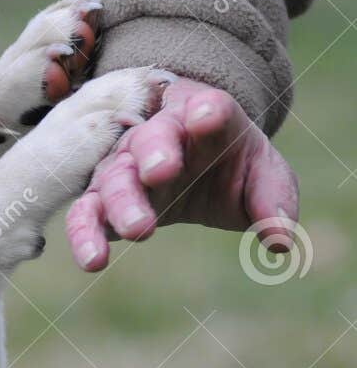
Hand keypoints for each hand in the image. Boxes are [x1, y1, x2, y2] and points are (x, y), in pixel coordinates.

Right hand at [65, 78, 298, 270]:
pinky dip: (86, 233)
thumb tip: (280, 241)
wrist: (195, 157)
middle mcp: (160, 136)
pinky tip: (94, 260)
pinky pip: (87, 212)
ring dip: (124, 201)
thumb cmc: (232, 163)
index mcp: (206, 120)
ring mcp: (127, 166)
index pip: (209, 107)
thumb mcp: (264, 176)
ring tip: (140, 230)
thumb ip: (274, 202)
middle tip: (162, 172)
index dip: (208, 111)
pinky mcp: (104, 200)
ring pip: (115, 176)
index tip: (207, 116)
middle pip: (152, 138)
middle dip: (155, 152)